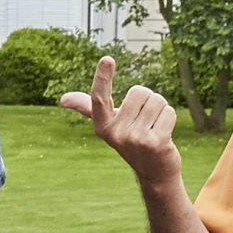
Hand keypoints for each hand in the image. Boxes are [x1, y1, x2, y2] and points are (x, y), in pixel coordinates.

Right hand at [60, 56, 180, 186]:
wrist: (155, 173)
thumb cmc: (132, 141)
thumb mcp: (109, 124)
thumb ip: (88, 108)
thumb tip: (63, 99)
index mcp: (102, 126)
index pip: (100, 98)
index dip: (103, 77)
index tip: (107, 58)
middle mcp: (116, 134)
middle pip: (140, 91)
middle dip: (147, 101)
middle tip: (145, 122)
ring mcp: (136, 140)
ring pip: (156, 100)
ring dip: (160, 110)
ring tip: (154, 128)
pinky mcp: (156, 143)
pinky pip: (168, 112)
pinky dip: (170, 118)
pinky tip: (164, 135)